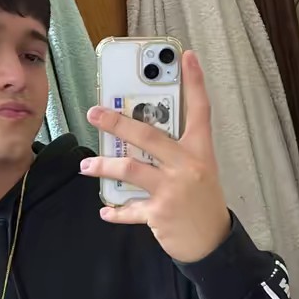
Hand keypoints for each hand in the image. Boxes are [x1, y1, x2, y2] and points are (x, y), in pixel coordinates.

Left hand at [81, 50, 230, 263]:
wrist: (213, 243)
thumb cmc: (203, 203)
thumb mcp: (199, 172)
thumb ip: (175, 154)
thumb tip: (139, 140)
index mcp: (199, 152)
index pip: (200, 110)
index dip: (195, 82)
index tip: (187, 56)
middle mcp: (186, 166)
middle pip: (148, 136)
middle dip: (117, 123)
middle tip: (95, 114)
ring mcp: (172, 190)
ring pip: (130, 169)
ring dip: (103, 166)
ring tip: (86, 166)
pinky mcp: (159, 213)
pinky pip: (130, 209)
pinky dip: (115, 211)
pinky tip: (105, 210)